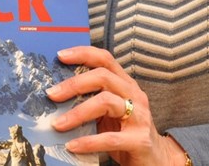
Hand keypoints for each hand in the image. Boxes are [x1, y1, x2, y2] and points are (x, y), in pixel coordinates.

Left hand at [46, 46, 185, 165]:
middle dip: (74, 84)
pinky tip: (72, 145)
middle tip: (51, 94)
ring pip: (106, 102)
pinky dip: (88, 142)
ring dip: (77, 112)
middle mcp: (134, 95)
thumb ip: (90, 99)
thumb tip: (56, 95)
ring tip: (58, 124)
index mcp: (125, 84)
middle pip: (103, 77)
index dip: (83, 53)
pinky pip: (110, 138)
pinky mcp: (140, 140)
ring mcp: (139, 117)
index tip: (60, 55)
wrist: (156, 160)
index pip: (105, 59)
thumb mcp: (108, 112)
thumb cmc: (126, 133)